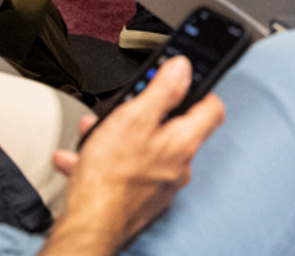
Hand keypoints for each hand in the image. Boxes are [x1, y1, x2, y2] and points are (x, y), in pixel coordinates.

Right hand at [49, 56, 223, 251]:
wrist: (89, 227)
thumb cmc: (111, 178)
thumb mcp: (135, 118)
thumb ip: (162, 90)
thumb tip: (183, 68)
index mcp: (183, 142)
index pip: (212, 109)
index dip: (202, 89)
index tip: (185, 80)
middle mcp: (179, 167)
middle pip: (173, 128)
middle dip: (146, 113)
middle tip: (127, 107)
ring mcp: (160, 186)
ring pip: (145, 149)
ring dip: (120, 137)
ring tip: (95, 133)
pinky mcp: (140, 201)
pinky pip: (128, 171)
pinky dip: (107, 162)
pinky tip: (81, 160)